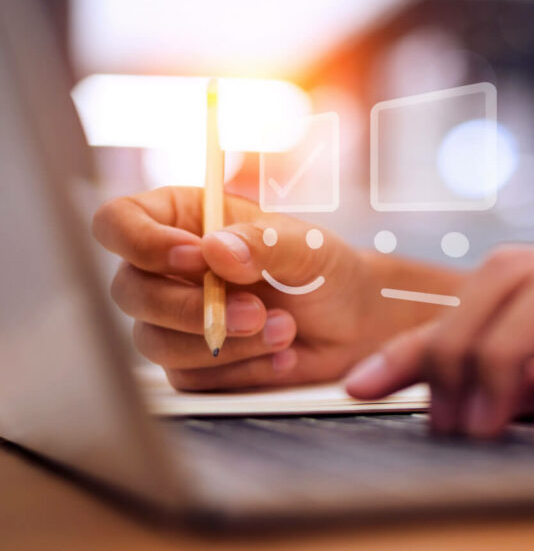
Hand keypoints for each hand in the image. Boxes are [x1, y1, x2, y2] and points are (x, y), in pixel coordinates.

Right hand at [93, 187, 412, 389]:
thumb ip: (263, 242)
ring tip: (285, 331)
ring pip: (156, 341)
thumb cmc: (324, 268)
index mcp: (181, 220)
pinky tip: (280, 355)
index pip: (118, 223)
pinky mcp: (191, 363)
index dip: (142, 243)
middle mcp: (165, 270)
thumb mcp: (305, 246)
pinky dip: (239, 369)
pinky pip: (190, 377)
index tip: (196, 259)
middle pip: (129, 291)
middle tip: (257, 311)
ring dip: (223, 343)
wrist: (352, 321)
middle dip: (192, 308)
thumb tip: (213, 251)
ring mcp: (173, 318)